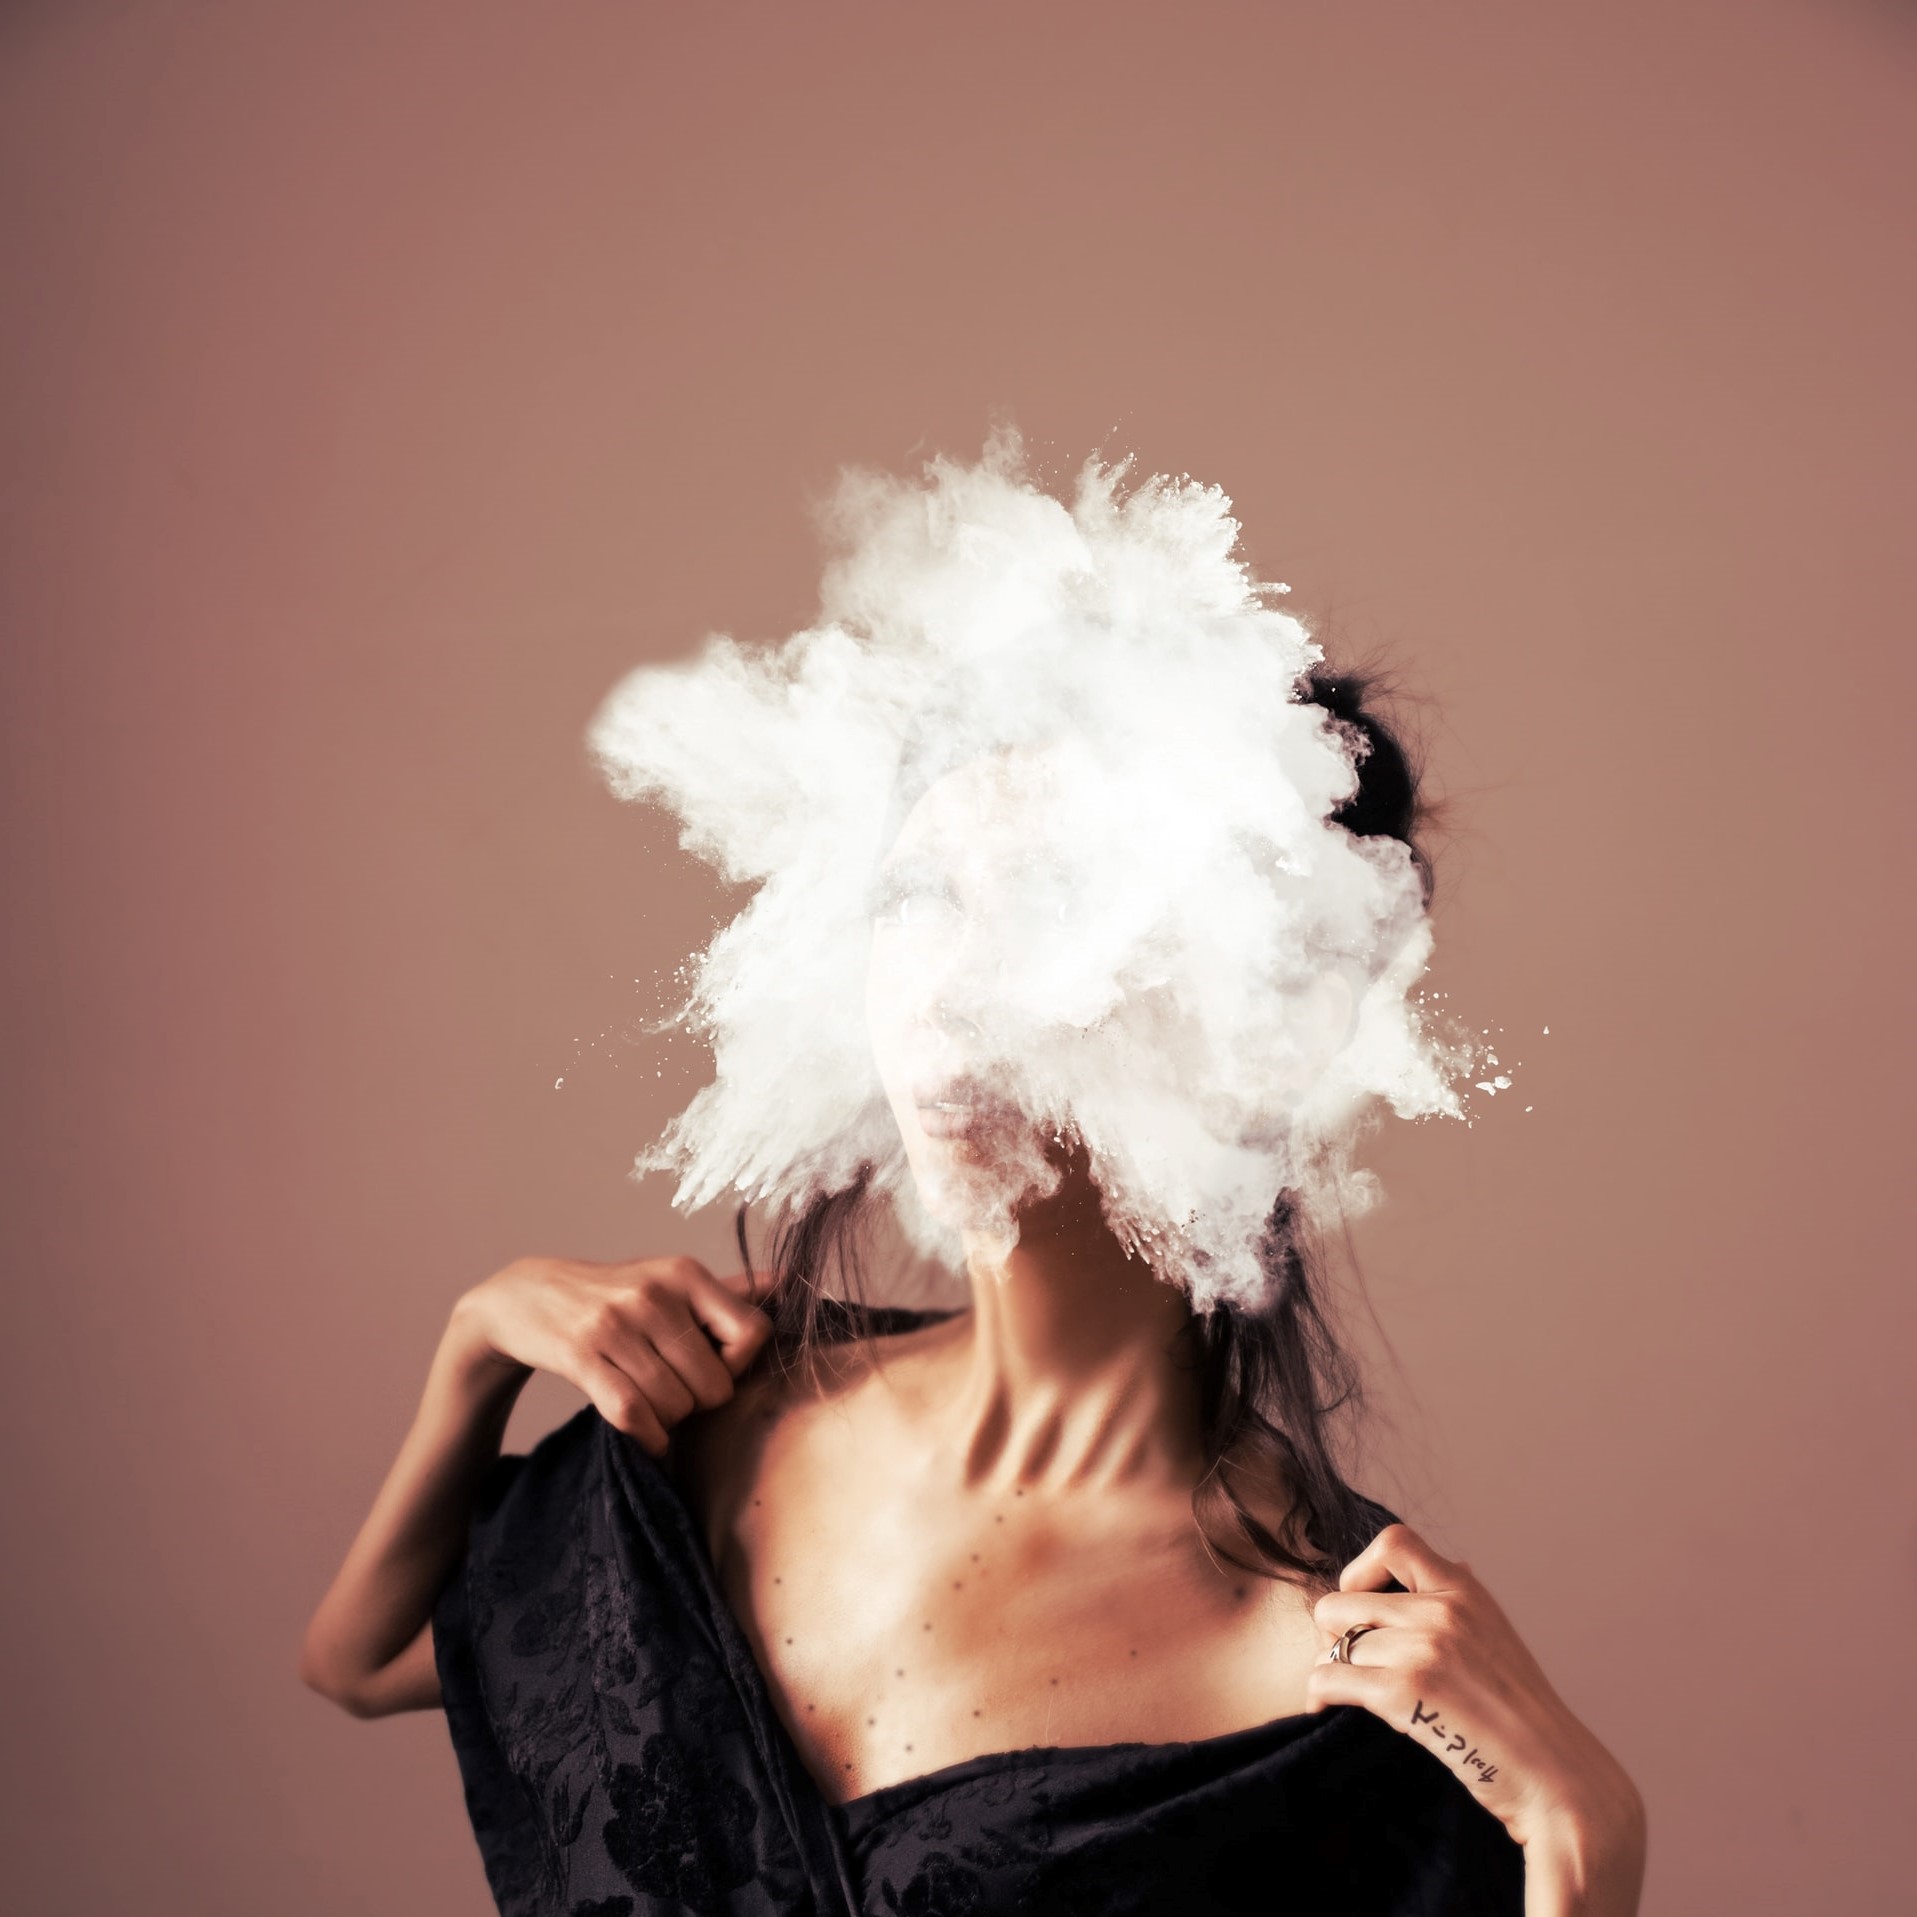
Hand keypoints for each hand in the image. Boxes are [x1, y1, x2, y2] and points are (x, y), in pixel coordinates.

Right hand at [450, 1255, 774, 1456]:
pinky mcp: (581, 1355)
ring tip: (653, 1406)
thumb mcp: (669, 1281)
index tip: (715, 1368)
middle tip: (676, 1393)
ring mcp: (615, 1324)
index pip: (753, 1333)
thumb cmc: (615, 1295)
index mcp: (685, 1273)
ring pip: (674, 1404)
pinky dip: (644, 1436)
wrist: (527, 1297)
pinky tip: (642, 1433)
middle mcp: (654, 1294)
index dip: (740, 1366)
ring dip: (668, 1420)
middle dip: (699, 1402)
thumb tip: (791, 1278)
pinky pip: (632, 1415)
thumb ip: (729, 1291)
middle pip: (715, 1384)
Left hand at [1306, 1524, 1645, 1908]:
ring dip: (1332, 1670)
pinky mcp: (1406, 1691)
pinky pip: (1328, 1678)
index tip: (1363, 1605)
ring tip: (1347, 1693)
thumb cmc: (1526, 1716)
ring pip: (1334, 1644)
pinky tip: (1325, 1711)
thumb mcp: (1499, 1636)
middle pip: (1341, 1600)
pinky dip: (1317, 1696)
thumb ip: (1464, 1602)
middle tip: (1351, 1663)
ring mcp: (1423, 1648)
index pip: (1393, 1542)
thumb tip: (1453, 1563)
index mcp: (1464, 1590)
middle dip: (1336, 1634)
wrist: (1558, 1778)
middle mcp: (1442, 1610)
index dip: (1361, 1570)